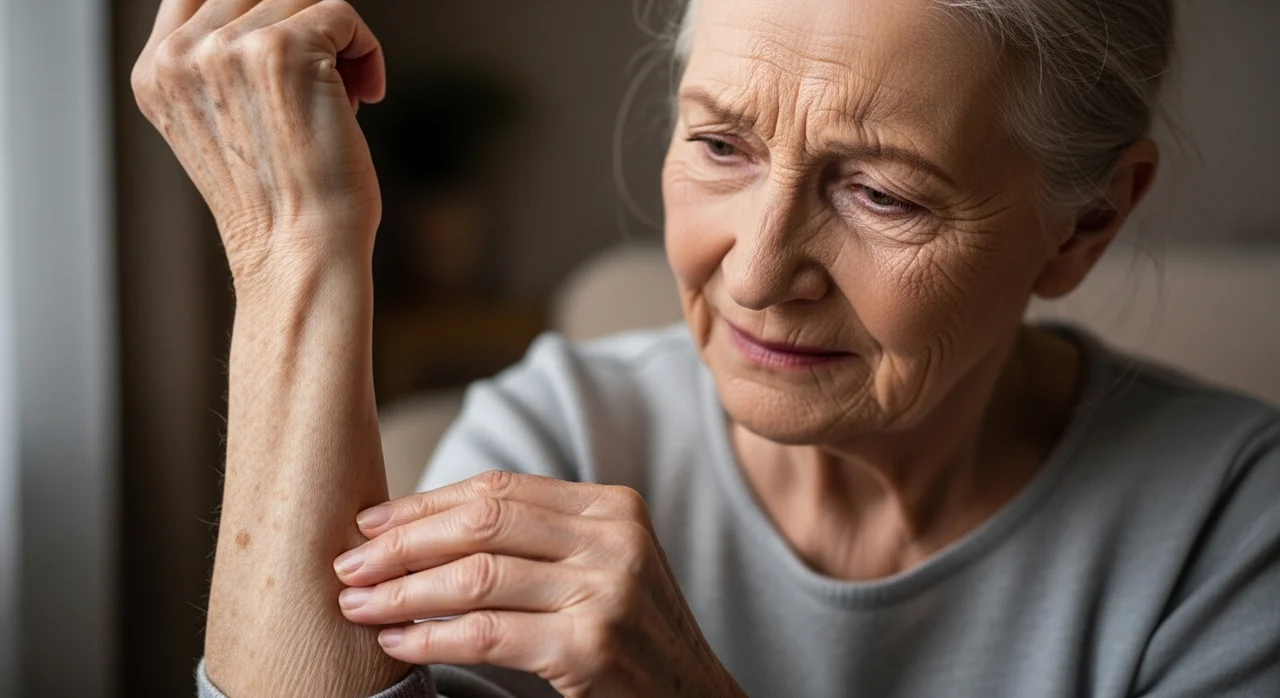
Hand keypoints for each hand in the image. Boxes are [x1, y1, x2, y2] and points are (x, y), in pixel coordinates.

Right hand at [131, 0, 385, 284]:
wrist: (299, 250)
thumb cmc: (280, 199)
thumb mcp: (224, 122)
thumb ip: (225, 61)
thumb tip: (277, 6)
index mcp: (158, 71)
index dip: (257, 10)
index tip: (294, 46)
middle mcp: (182, 54)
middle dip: (300, 27)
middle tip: (324, 84)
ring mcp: (229, 48)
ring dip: (334, 43)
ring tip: (340, 96)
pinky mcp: (284, 49)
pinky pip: (341, 12)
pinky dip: (364, 50)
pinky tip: (365, 95)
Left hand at [333, 471, 746, 697]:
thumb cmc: (632, 634)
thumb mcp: (603, 566)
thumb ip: (541, 539)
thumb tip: (426, 528)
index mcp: (613, 505)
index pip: (501, 488)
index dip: (427, 502)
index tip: (371, 522)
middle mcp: (614, 538)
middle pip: (483, 522)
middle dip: (404, 542)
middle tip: (348, 563)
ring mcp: (606, 590)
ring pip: (477, 575)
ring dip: (403, 590)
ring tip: (358, 604)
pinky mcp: (589, 646)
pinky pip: (486, 633)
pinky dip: (431, 637)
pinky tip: (396, 642)